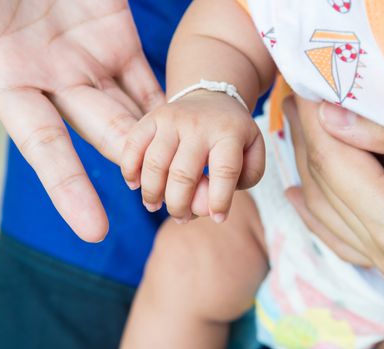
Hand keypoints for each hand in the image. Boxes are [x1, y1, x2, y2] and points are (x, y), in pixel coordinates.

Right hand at [0, 0, 163, 241]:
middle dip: (132, 166)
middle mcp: (53, 79)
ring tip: (185, 172)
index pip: (43, 147)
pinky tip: (184, 127)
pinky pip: (146, 78)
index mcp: (9, 79)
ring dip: (155, 142)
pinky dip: (165, 103)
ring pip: (128, 110)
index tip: (95, 231)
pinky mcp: (116, 36)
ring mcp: (88, 59)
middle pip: (100, 133)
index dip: (67, 188)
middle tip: (166, 198)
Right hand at [120, 91, 264, 223]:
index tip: (217, 218)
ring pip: (154, 163)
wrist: (212, 96)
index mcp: (229, 133)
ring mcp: (172, 119)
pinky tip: (135, 184)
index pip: (225, 171)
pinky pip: (133, 145)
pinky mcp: (151, 118)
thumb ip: (245, 177)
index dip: (219, 201)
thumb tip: (214, 202)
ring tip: (154, 206)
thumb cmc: (232, 134)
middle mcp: (199, 125)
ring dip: (151, 192)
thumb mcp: (253, 151)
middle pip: (183, 174)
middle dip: (179, 205)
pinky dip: (129, 169)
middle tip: (181, 218)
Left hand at [285, 96, 383, 285]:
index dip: (314, 123)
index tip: (304, 93)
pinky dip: (315, 212)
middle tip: (295, 104)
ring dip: (307, 168)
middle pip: (325, 186)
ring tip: (295, 131)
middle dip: (307, 139)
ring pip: (325, 212)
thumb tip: (329, 117)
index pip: (335, 164)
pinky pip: (339, 238)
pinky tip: (295, 194)